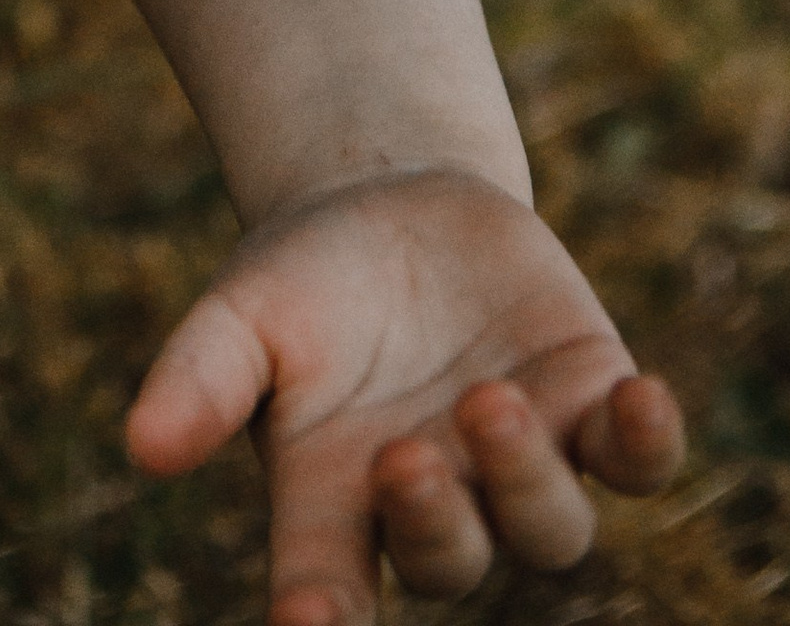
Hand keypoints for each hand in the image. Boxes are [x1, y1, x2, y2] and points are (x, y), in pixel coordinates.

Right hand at [128, 168, 684, 621]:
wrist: (392, 203)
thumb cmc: (302, 282)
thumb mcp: (241, 314)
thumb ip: (200, 378)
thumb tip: (143, 448)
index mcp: (339, 502)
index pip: (332, 590)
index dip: (325, 617)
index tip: (309, 620)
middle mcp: (438, 502)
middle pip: (451, 562)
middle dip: (433, 521)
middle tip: (404, 456)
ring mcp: (523, 462)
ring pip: (550, 529)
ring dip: (524, 479)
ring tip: (490, 403)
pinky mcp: (590, 404)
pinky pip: (638, 459)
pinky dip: (646, 439)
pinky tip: (640, 395)